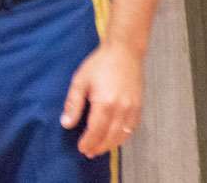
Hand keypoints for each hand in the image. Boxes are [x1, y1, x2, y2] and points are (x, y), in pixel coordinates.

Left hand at [60, 43, 143, 157]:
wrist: (124, 52)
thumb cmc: (99, 64)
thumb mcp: (80, 81)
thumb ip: (73, 104)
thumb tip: (66, 123)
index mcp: (105, 103)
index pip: (96, 130)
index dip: (89, 142)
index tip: (81, 148)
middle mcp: (122, 109)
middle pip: (110, 136)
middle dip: (99, 147)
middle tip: (89, 153)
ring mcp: (133, 109)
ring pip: (123, 135)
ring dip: (111, 145)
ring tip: (100, 149)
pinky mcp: (139, 106)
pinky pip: (132, 128)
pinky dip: (123, 136)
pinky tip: (115, 138)